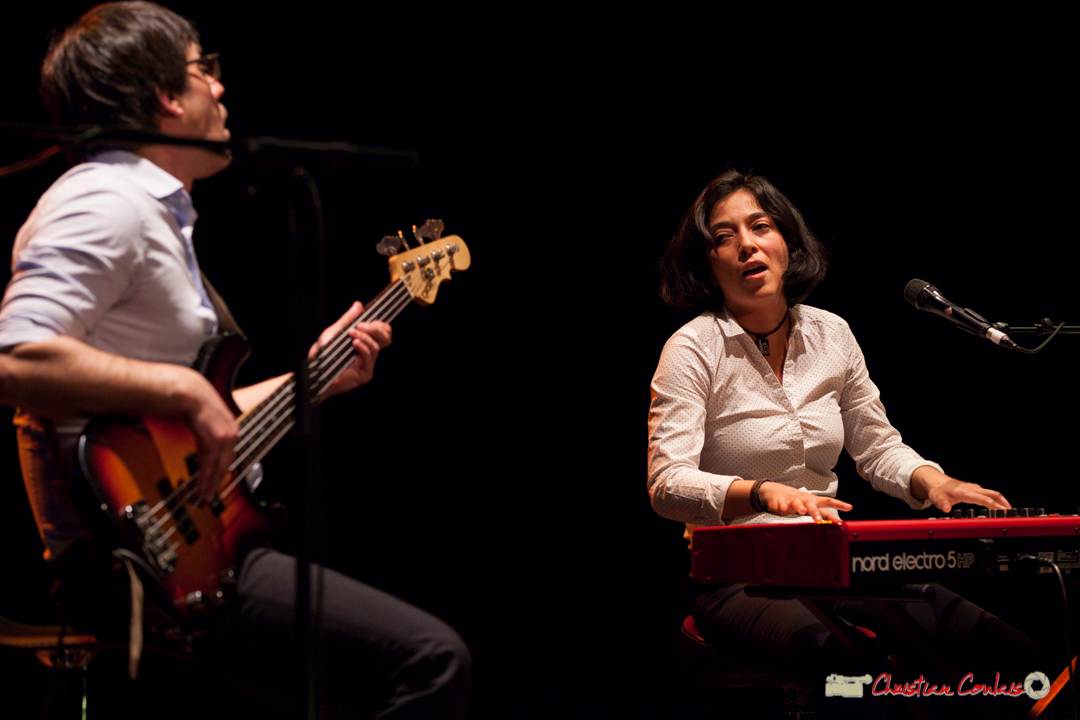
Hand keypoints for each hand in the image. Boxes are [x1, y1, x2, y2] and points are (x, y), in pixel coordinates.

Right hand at [174, 367, 237, 502]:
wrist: (177, 386)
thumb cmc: (179, 395)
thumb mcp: (193, 410)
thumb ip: (199, 423)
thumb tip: (193, 430)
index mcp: (226, 419)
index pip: (227, 448)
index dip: (219, 466)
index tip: (214, 479)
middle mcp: (230, 426)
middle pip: (226, 459)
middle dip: (217, 479)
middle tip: (208, 494)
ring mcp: (226, 432)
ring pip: (221, 464)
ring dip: (211, 482)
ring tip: (202, 496)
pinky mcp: (217, 438)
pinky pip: (212, 463)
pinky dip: (206, 477)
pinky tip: (200, 488)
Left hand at [310, 301, 391, 397]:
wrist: (314, 372)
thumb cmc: (323, 354)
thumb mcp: (335, 332)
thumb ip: (348, 319)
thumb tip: (358, 305)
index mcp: (364, 342)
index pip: (382, 332)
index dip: (379, 325)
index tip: (365, 321)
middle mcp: (368, 352)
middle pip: (386, 338)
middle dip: (377, 329)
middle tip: (362, 326)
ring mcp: (367, 363)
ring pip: (377, 347)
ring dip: (365, 337)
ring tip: (352, 334)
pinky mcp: (365, 373)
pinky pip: (370, 358)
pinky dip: (363, 348)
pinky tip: (354, 344)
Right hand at [758, 482, 852, 522]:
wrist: (776, 491)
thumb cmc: (797, 500)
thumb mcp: (810, 506)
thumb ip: (823, 514)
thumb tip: (838, 523)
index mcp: (813, 501)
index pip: (828, 502)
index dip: (838, 504)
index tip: (848, 507)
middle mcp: (804, 499)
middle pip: (812, 504)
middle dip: (815, 512)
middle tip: (819, 520)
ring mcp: (793, 500)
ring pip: (797, 502)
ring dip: (800, 507)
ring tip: (802, 511)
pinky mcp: (781, 501)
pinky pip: (782, 503)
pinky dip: (783, 505)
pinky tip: (784, 508)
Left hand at [910, 465, 1009, 513]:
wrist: (936, 481)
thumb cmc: (938, 490)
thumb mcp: (937, 498)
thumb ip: (942, 504)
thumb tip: (946, 509)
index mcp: (966, 492)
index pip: (984, 499)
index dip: (995, 506)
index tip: (1004, 511)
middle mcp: (972, 489)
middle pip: (993, 494)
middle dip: (1004, 503)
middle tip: (1012, 513)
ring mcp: (974, 488)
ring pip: (992, 493)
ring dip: (1002, 501)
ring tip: (1008, 510)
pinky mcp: (974, 489)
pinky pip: (988, 494)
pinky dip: (996, 499)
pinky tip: (998, 506)